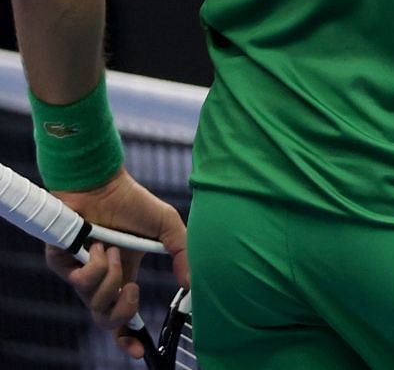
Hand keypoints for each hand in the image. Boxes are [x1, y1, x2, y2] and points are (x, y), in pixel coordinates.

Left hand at [45, 170, 189, 359]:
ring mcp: (80, 273)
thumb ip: (183, 254)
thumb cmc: (133, 202)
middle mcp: (100, 280)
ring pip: (94, 301)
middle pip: (106, 320)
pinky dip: (95, 265)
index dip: (127, 338)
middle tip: (133, 287)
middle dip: (123, 310)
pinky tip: (97, 245)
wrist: (104, 184)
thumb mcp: (168, 228)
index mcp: (124, 276)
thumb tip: (192, 284)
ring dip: (110, 276)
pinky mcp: (61, 264)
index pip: (122, 317)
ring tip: (112, 249)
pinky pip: (80, 282)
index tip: (137, 350)